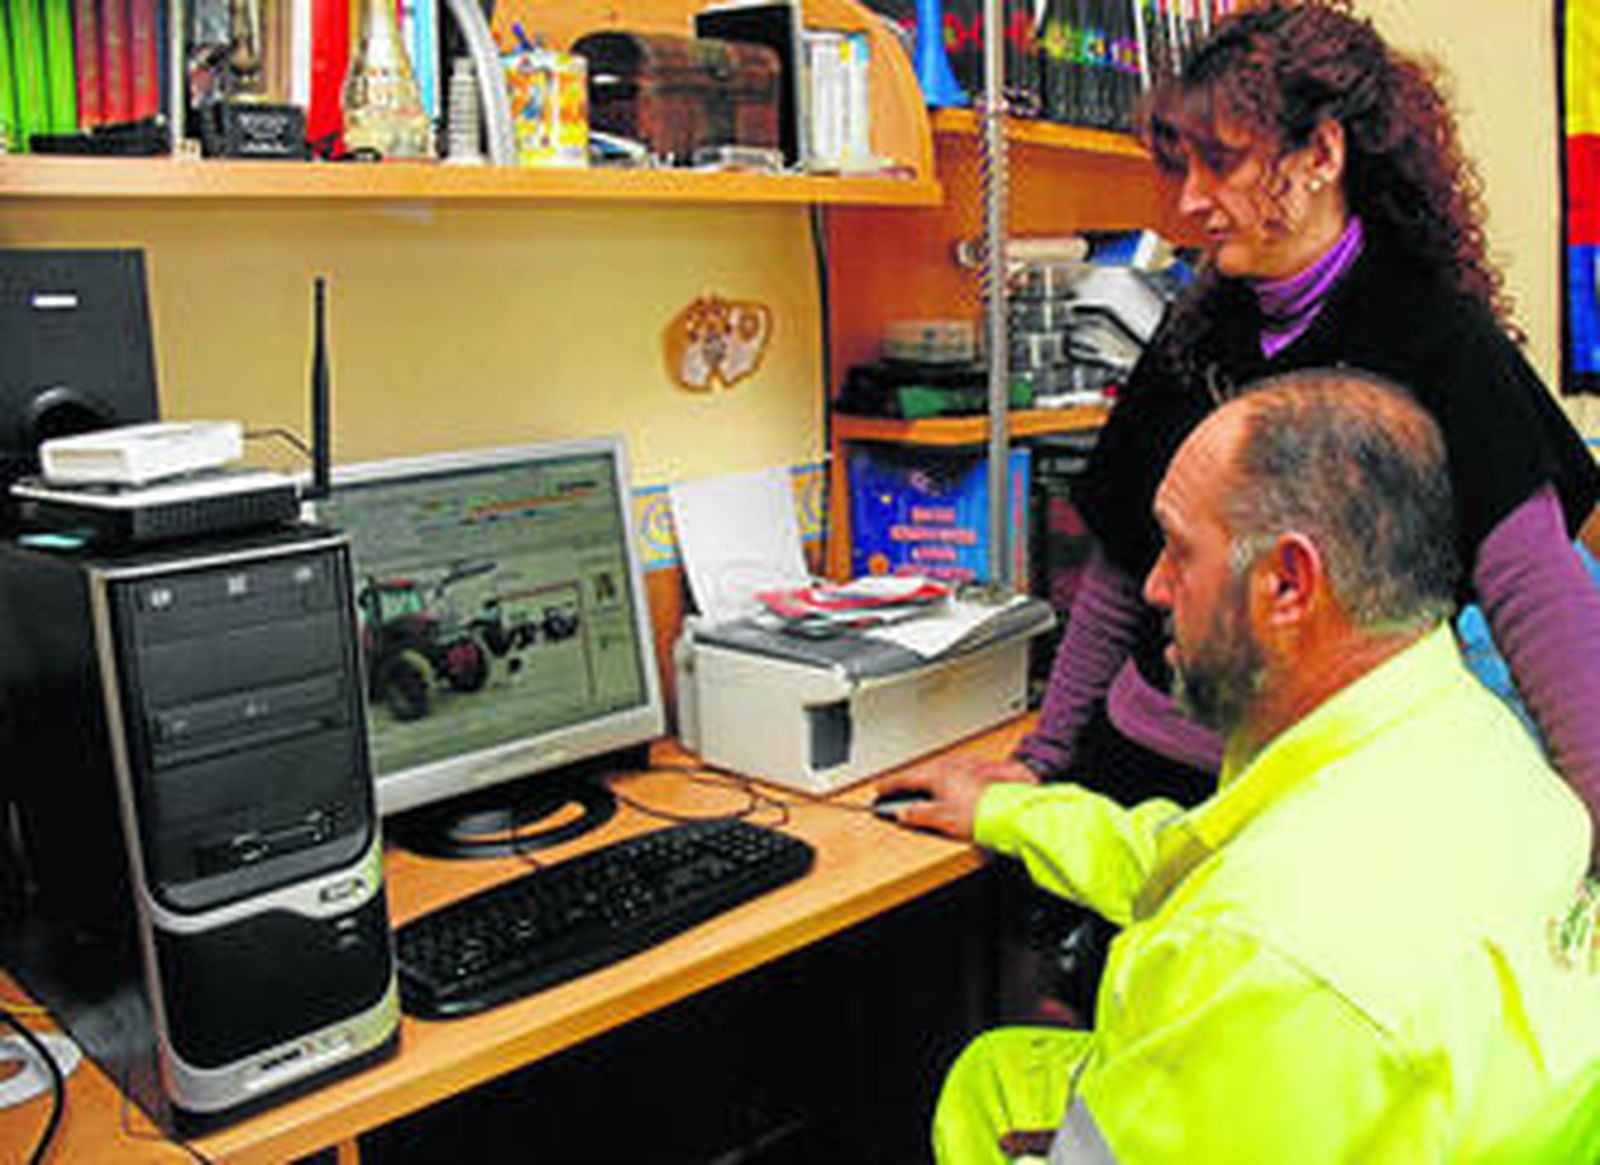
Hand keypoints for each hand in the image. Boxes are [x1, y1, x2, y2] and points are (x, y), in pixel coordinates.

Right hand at [873, 755, 1038, 840]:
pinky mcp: (986, 770)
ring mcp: (970, 766)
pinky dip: (953, 781)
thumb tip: (902, 814)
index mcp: (938, 775)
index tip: (878, 787)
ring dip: (934, 781)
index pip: (907, 779)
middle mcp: (953, 765)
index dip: (890, 785)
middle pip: (925, 773)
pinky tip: (958, 791)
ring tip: (930, 795)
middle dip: (912, 782)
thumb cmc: (982, 813)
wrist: (1016, 808)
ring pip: (944, 771)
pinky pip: (961, 772)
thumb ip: (918, 815)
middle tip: (899, 790)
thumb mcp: (943, 820)